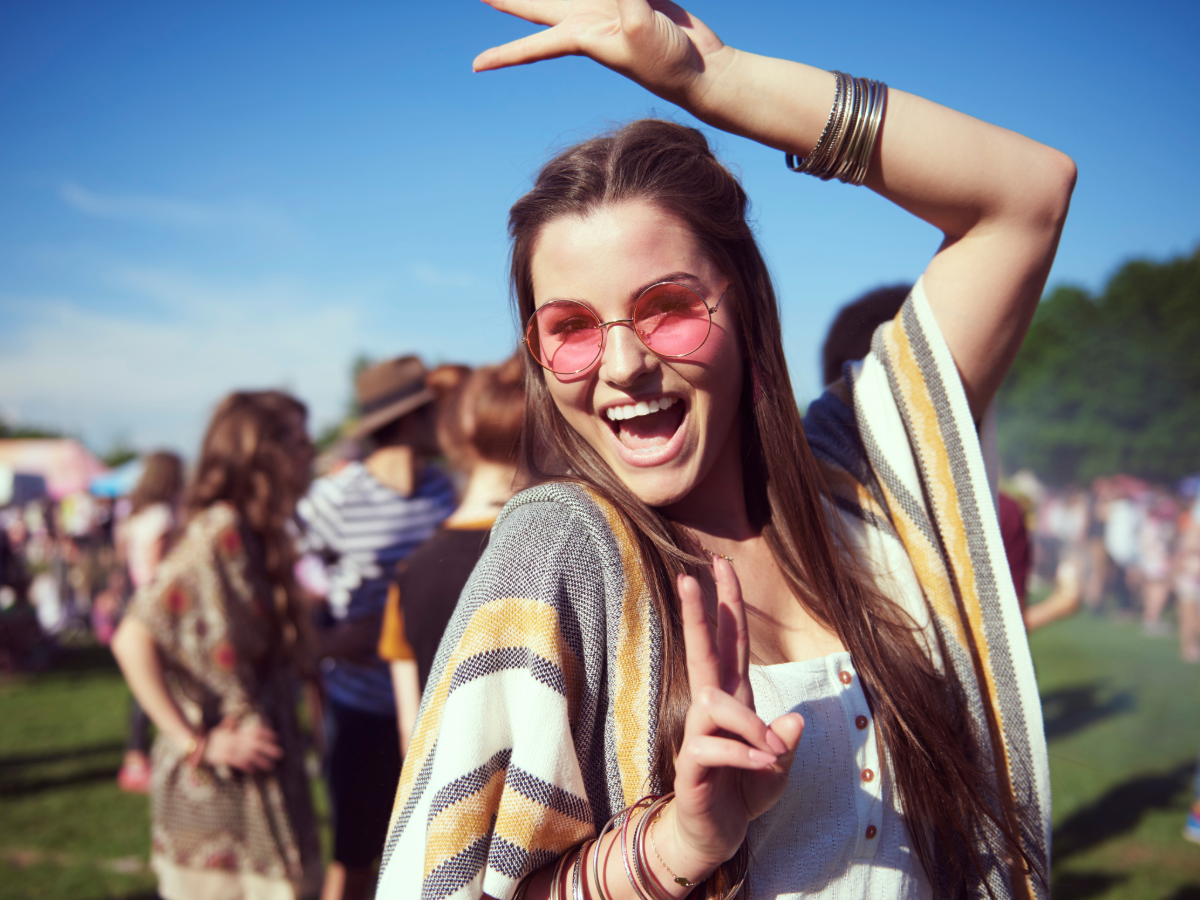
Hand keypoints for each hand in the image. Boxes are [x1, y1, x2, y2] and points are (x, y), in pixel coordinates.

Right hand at [204, 716, 283, 773]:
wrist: (195, 746)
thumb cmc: (209, 738)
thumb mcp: (220, 729)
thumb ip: (229, 724)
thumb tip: (233, 717)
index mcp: (235, 732)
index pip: (254, 731)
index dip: (266, 734)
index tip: (276, 737)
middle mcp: (234, 740)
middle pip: (255, 744)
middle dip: (269, 748)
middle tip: (280, 753)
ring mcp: (229, 749)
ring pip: (249, 755)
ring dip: (261, 760)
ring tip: (271, 766)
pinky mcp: (223, 758)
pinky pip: (237, 762)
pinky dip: (245, 765)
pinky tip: (254, 770)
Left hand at [473, 0, 727, 109]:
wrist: (701, 69)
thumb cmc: (668, 62)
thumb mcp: (641, 24)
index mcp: (582, 37)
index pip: (532, 46)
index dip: (504, 54)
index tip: (475, 67)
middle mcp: (587, 22)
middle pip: (536, 6)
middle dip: (507, 1)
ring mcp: (607, 8)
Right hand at [667, 557, 803, 873]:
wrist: (716, 835)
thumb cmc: (744, 792)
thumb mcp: (779, 765)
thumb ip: (787, 742)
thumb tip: (796, 720)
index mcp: (735, 699)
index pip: (731, 642)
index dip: (727, 604)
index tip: (719, 564)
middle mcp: (712, 709)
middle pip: (703, 651)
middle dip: (698, 614)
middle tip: (688, 576)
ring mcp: (698, 734)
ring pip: (714, 702)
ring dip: (749, 723)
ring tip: (773, 752)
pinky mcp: (691, 763)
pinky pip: (713, 745)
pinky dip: (745, 754)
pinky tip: (766, 766)